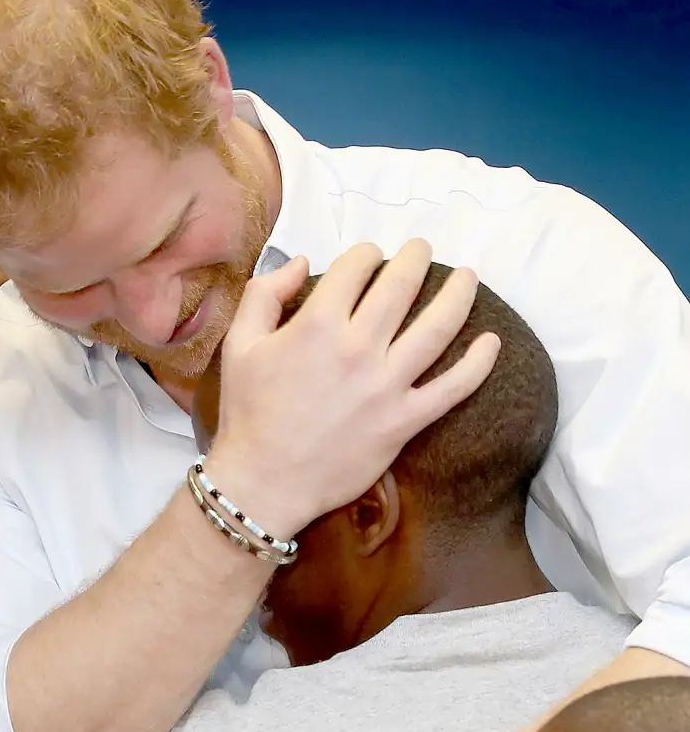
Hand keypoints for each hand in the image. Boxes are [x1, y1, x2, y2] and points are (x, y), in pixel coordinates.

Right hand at [207, 240, 499, 539]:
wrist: (264, 482)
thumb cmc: (249, 414)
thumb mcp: (239, 345)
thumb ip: (264, 294)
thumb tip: (302, 262)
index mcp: (317, 325)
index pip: (355, 267)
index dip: (365, 254)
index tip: (370, 257)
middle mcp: (358, 348)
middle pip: (401, 286)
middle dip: (416, 259)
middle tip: (423, 249)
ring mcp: (386, 385)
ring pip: (436, 328)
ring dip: (458, 295)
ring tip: (469, 277)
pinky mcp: (404, 421)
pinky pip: (452, 389)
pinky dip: (478, 365)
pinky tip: (492, 343)